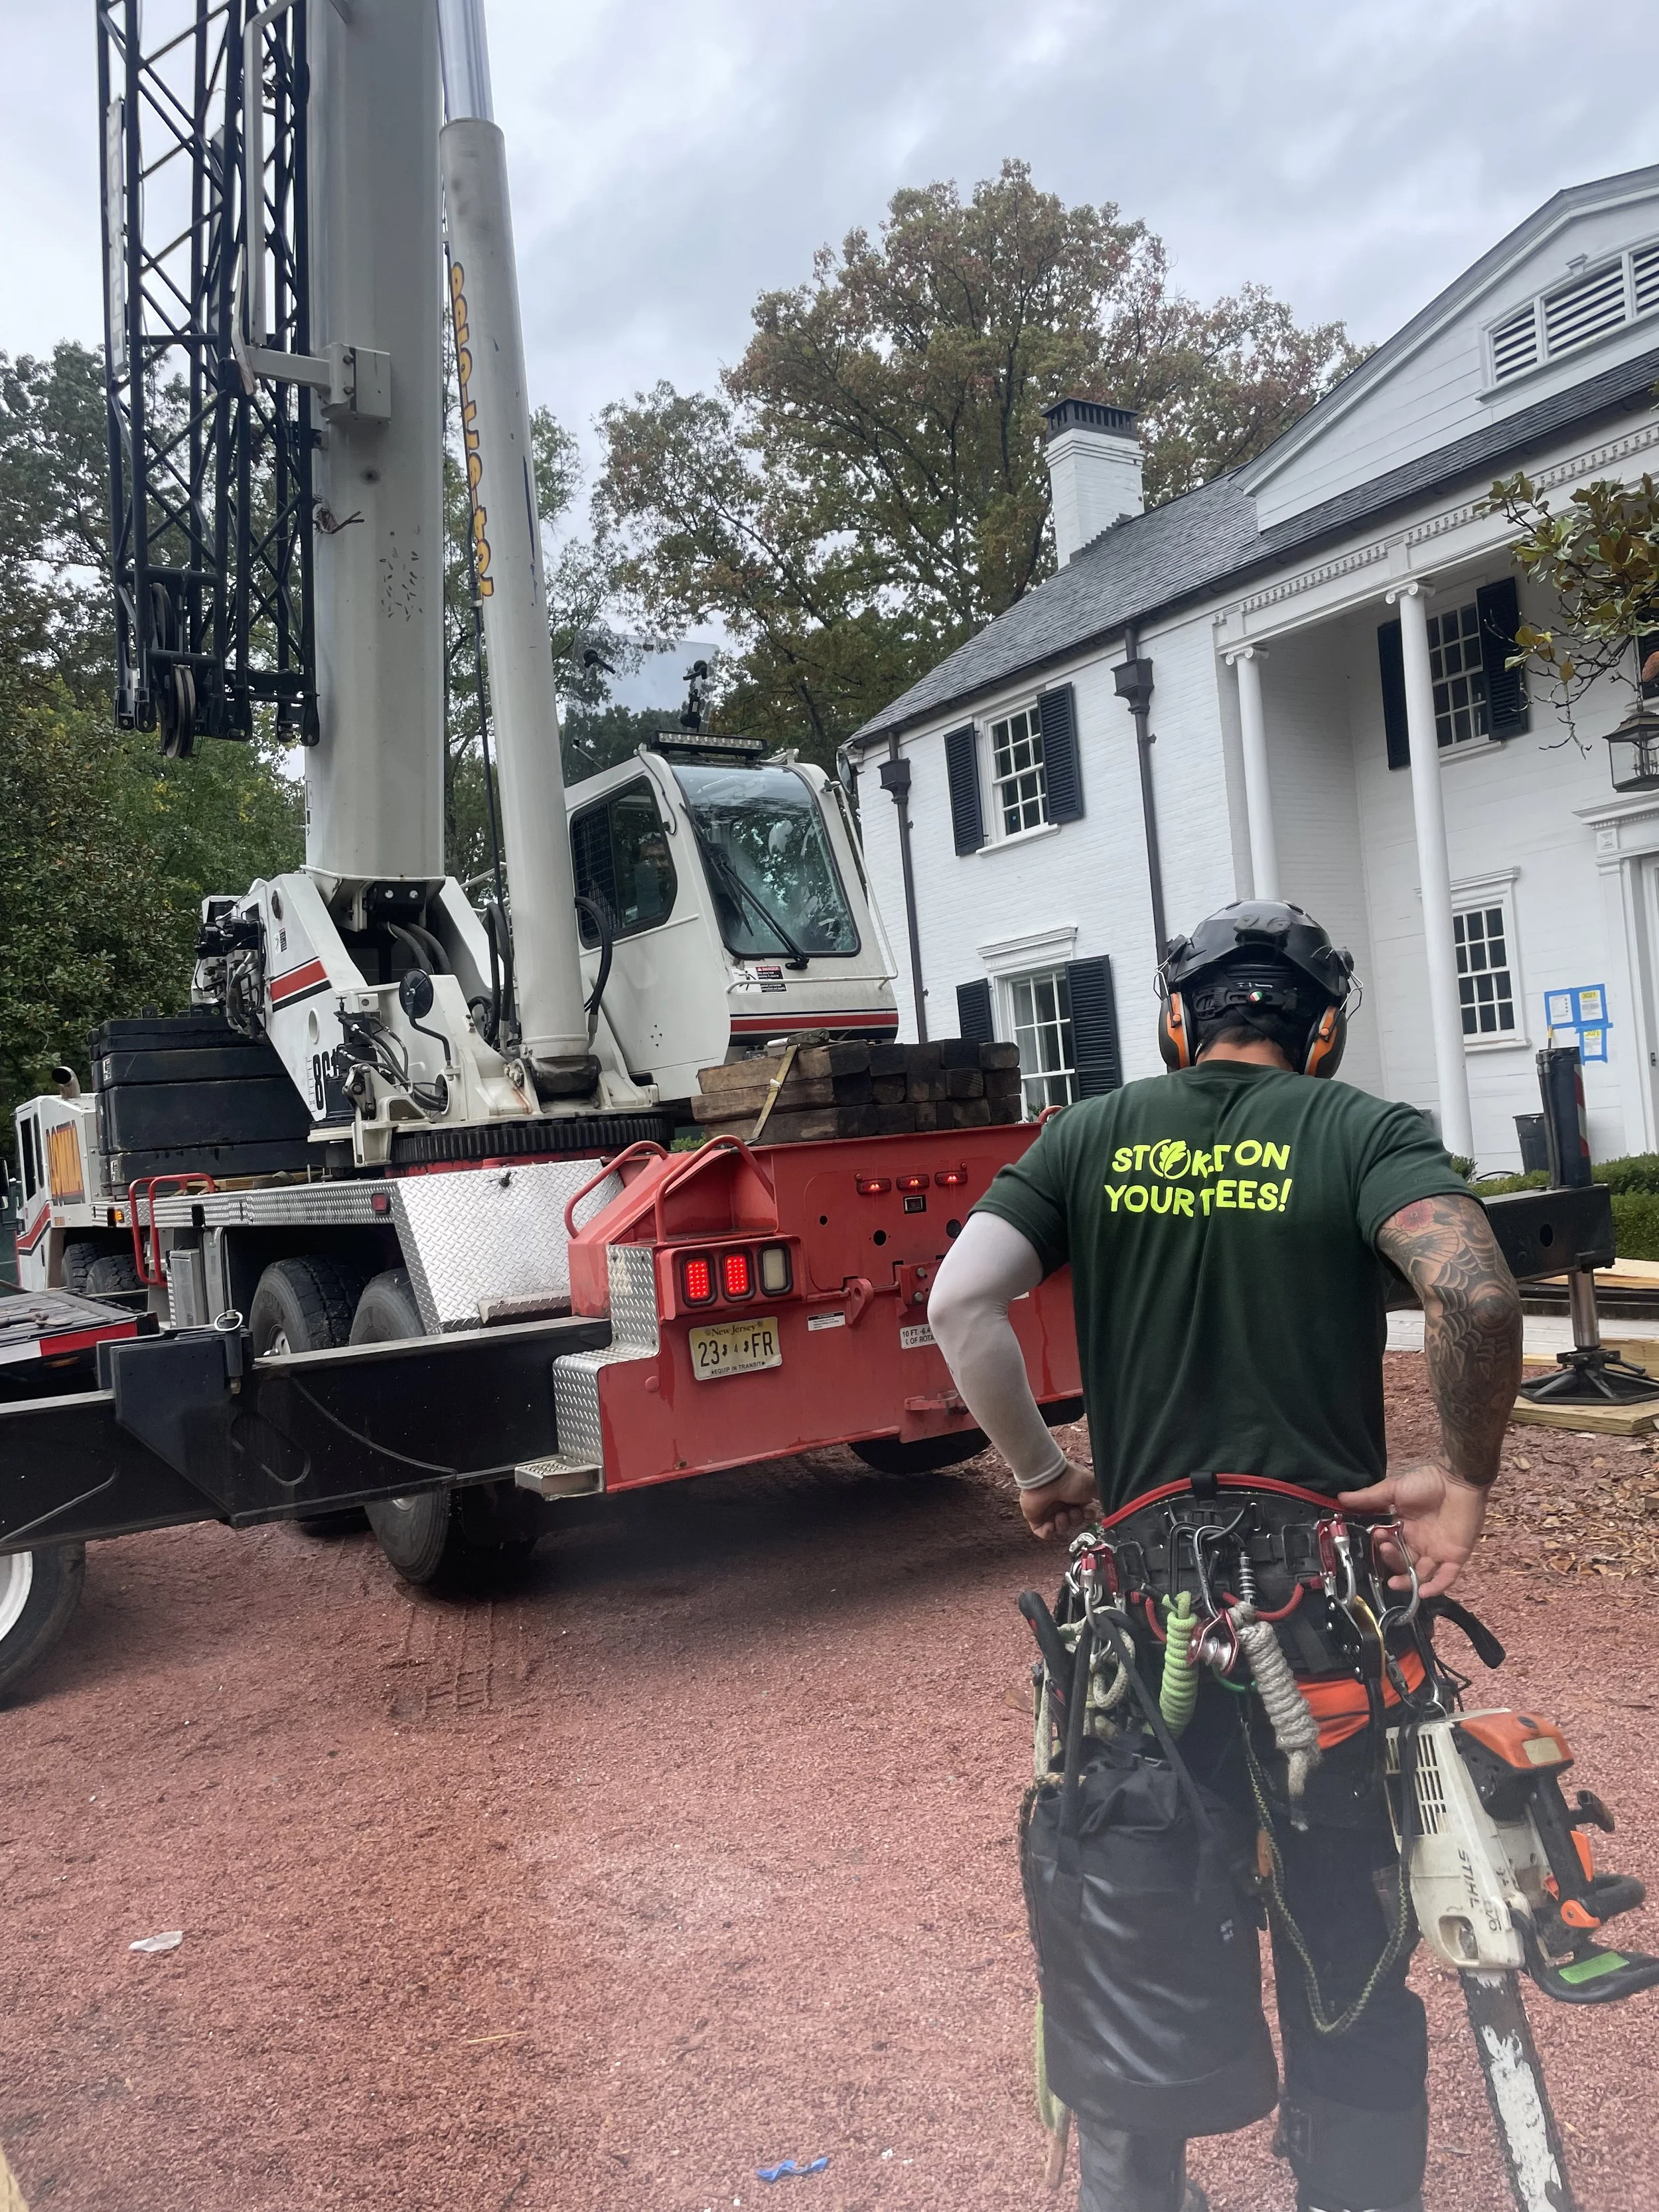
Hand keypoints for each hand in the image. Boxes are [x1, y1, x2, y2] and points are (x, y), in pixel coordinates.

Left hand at [1019, 1460, 1099, 1540]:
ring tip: (1059, 1515)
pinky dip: (1048, 1532)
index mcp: (1075, 1497)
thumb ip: (1102, 1494)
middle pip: (1074, 1523)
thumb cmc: (1069, 1479)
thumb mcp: (1092, 1484)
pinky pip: (1044, 1533)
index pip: (1084, 1514)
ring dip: (1063, 1525)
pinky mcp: (1035, 1518)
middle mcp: (1063, 1504)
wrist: (1046, 1478)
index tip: (1087, 1512)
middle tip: (1072, 1512)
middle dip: (1075, 1520)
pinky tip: (1050, 1525)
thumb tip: (1112, 1502)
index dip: (1087, 1516)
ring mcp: (1048, 1512)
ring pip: (1060, 1529)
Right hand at [1336, 1457, 1487, 1599]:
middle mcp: (1420, 1543)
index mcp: (1406, 1529)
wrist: (1457, 1479)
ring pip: (1421, 1574)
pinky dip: (1436, 1587)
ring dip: (1408, 1582)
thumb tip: (1341, 1498)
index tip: (1377, 1536)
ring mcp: (1438, 1551)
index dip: (1382, 1546)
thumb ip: (1369, 1498)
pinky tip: (1422, 1593)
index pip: (1391, 1546)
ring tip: (1395, 1583)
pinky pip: (1446, 1577)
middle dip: (1392, 1561)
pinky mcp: (1455, 1556)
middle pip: (1403, 1562)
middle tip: (1386, 1549)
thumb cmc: (1426, 1482)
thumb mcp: (1393, 1489)